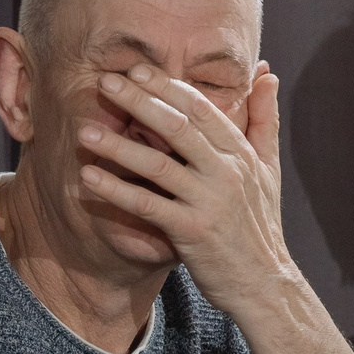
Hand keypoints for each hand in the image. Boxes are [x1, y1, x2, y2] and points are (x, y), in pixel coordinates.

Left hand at [78, 64, 353, 353]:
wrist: (265, 282)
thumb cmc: (260, 225)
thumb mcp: (269, 169)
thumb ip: (264, 120)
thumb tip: (267, 73)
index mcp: (241, 153)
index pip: (201, 109)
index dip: (167, 87)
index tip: (135, 70)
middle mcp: (227, 172)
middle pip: (178, 127)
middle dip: (139, 101)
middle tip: (104, 82)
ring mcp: (209, 202)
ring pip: (158, 165)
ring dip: (118, 147)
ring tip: (85, 132)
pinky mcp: (192, 232)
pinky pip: (147, 206)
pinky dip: (116, 191)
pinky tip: (88, 180)